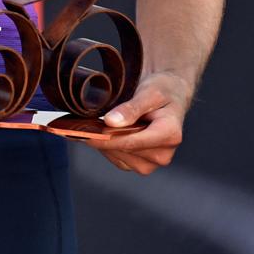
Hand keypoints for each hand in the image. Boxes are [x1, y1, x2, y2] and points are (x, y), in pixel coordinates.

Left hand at [77, 70, 191, 174]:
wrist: (170, 95)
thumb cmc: (163, 90)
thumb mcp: (150, 92)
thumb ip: (131, 108)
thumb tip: (111, 122)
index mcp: (170, 135)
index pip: (131, 142)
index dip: (106, 138)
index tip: (85, 132)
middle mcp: (163, 153)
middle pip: (124, 151)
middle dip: (103, 138)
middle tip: (83, 125)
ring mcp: (153, 161)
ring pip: (119, 157)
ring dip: (104, 144)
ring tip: (93, 127)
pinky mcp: (142, 163)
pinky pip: (119, 160)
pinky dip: (107, 148)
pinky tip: (102, 134)